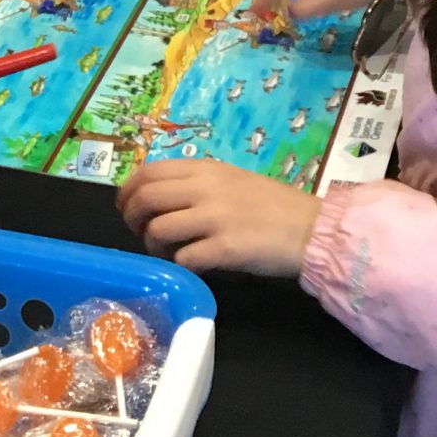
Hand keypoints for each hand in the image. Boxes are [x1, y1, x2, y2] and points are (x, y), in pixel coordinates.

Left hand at [119, 159, 319, 276]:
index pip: (149, 171)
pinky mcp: (225, 249)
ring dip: (153, 246)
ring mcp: (214, 218)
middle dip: (132, 218)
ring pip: (158, 230)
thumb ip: (199, 183)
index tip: (125, 206)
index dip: (128, 190)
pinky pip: (184, 259)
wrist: (311, 229)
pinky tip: (191, 267)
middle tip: (138, 232)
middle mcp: (206, 189)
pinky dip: (180, 266)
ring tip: (164, 253)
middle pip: (146, 198)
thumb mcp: (233, 180)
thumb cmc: (273, 205)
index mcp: (206, 169)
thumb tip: (162, 197)